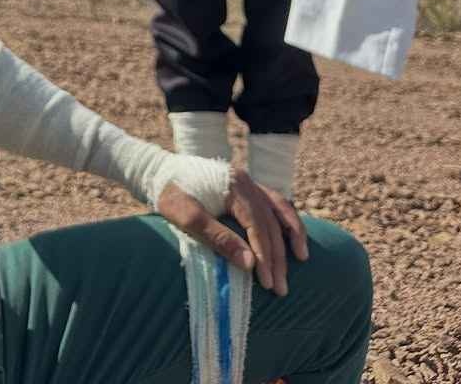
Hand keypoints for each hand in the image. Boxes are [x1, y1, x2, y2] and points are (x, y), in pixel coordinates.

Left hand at [156, 167, 307, 295]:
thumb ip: (218, 238)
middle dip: (278, 256)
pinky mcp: (245, 187)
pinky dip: (285, 220)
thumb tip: (250, 263)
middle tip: (281, 288)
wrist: (158, 171)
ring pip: (279, 209)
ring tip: (302, 259)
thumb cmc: (170, 195)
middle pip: (270, 222)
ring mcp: (248, 181)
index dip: (264, 255)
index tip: (267, 282)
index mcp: (233, 185)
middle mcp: (246, 180)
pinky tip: (292, 237)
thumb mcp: (188, 218)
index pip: (257, 225)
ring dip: (291, 235)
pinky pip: (274, 202)